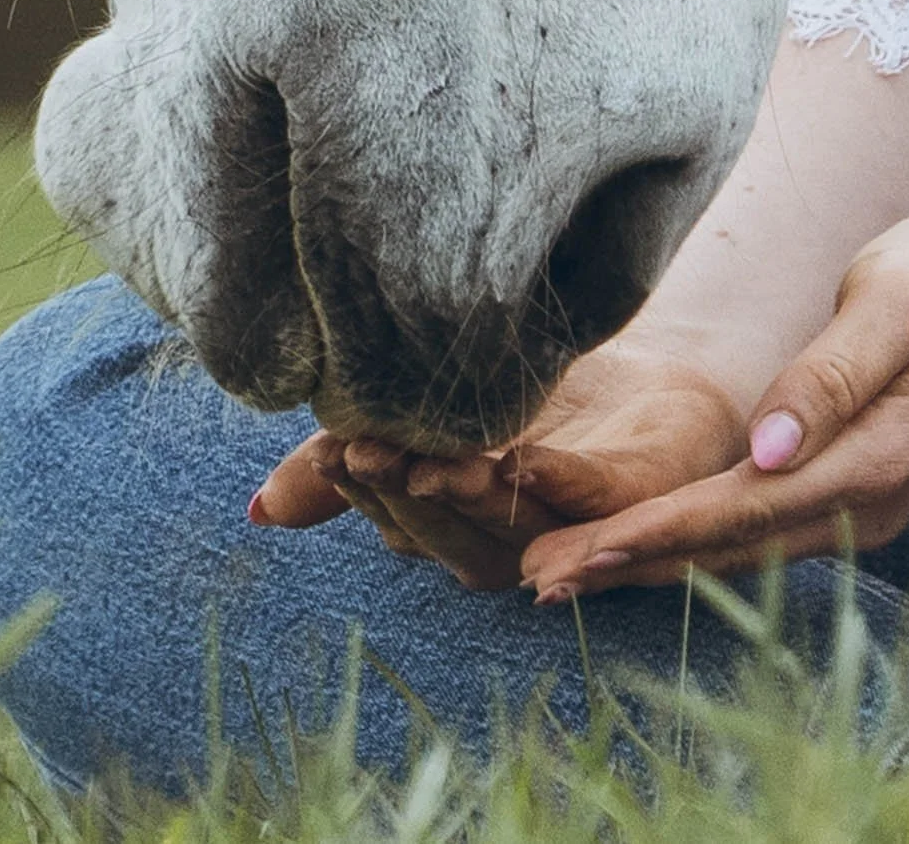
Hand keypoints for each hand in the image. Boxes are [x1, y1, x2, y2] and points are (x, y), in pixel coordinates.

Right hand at [248, 333, 748, 590]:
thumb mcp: (428, 414)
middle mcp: (510, 542)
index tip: (331, 447)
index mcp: (456, 529)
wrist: (648, 366)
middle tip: (369, 448)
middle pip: (446, 533)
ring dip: (469, 500)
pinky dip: (551, 481)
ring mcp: (575, 528)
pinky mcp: (636, 499)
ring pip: (510, 527)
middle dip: (405, 495)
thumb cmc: (534, 395)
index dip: (361, 487)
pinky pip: (590, 500)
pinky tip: (519, 457)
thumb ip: (352, 458)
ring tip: (433, 460)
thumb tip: (259, 513)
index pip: (395, 518)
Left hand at [517, 202, 908, 599]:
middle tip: (535, 580)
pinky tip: (627, 551)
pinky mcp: (844, 497)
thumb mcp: (896, 300)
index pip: (742, 508)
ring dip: (647, 566)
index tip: (579, 549)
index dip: (656, 531)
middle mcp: (865, 504)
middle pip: (728, 548)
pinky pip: (754, 534)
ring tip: (557, 577)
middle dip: (629, 565)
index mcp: (873, 458)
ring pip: (736, 552)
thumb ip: (831, 375)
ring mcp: (858, 510)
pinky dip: (685, 546)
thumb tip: (770, 450)